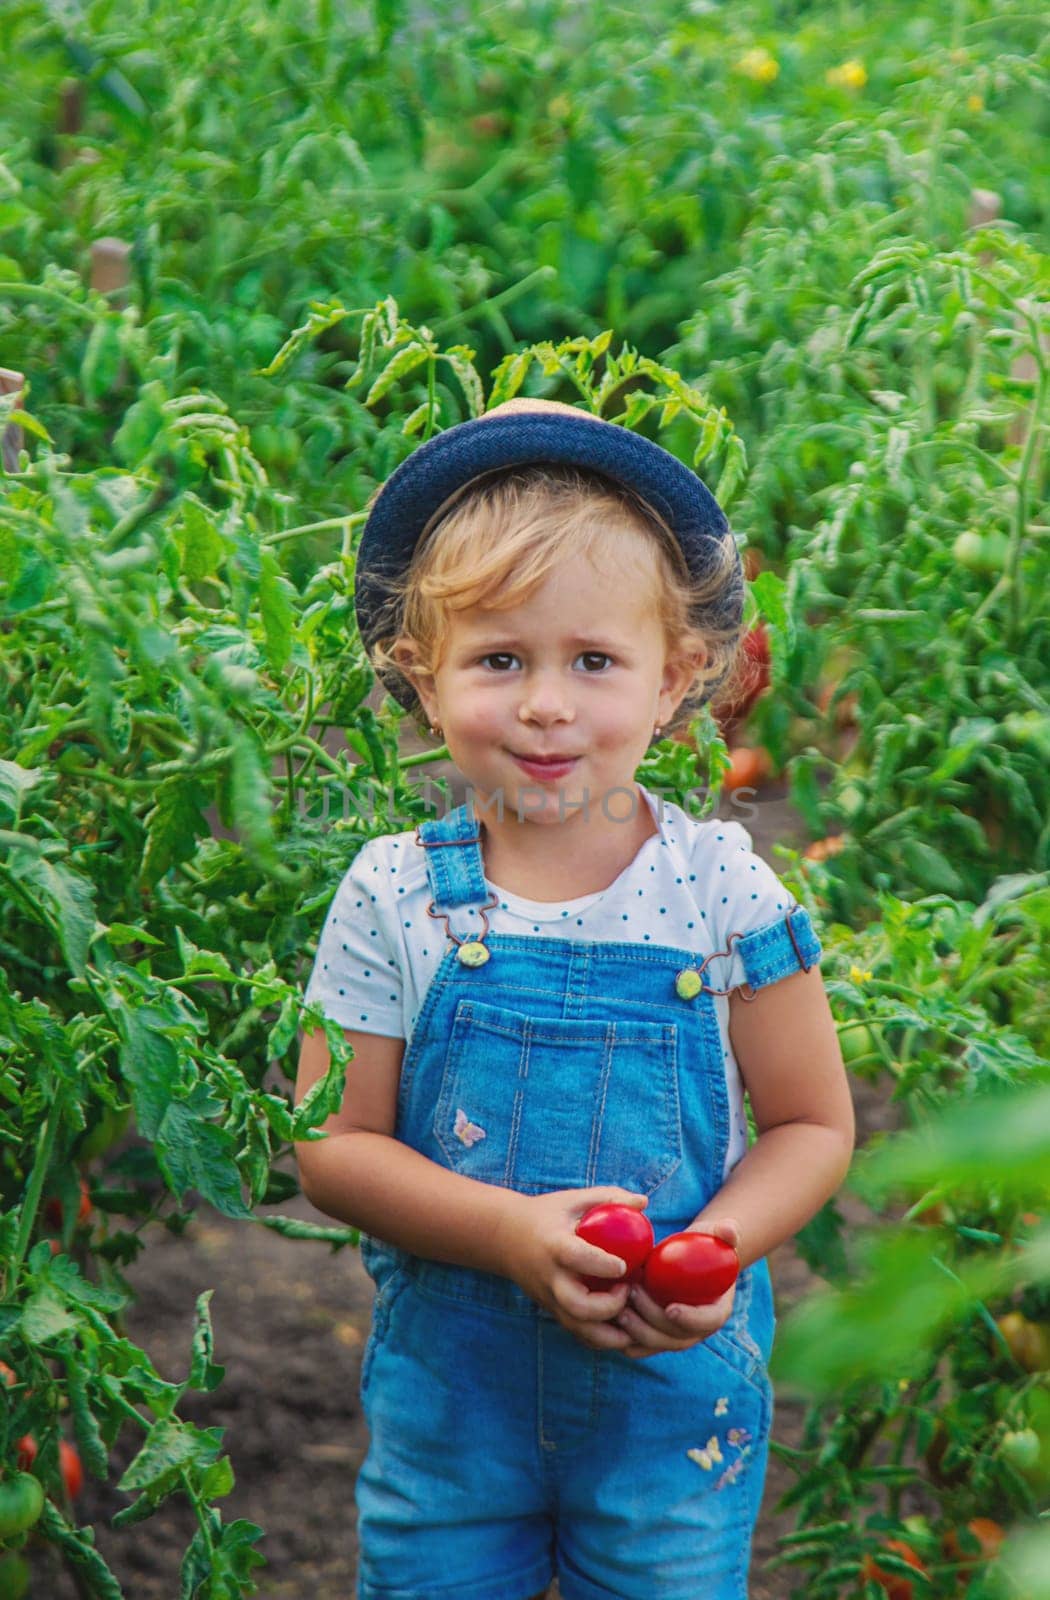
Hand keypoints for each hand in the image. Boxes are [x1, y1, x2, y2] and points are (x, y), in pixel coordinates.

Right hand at [494, 1186, 649, 1352]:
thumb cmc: (547, 1215)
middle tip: (627, 1288)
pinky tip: (623, 1326)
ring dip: (611, 1333)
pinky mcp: (554, 1312)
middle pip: (578, 1306)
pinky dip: (603, 1338)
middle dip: (609, 1306)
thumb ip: (608, 1198)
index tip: (624, 1265)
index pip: (576, 1258)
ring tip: (633, 1316)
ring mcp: (551, 1300)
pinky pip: (580, 1335)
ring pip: (580, 1330)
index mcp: (555, 1245)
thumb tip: (643, 1201)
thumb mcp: (573, 1200)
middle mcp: (551, 1278)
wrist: (504, 1238)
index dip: (601, 1264)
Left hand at [611, 1217, 740, 1360]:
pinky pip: (637, 1345)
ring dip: (636, 1331)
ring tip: (619, 1307)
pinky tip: (609, 1318)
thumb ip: (725, 1233)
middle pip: (676, 1338)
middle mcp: (695, 1331)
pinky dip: (623, 1337)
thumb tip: (729, 1230)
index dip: (691, 1319)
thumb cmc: (702, 1244)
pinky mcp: (652, 1335)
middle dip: (653, 1322)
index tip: (671, 1308)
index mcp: (715, 1311)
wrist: (686, 1259)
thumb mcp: (714, 1235)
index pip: (707, 1322)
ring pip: (654, 1344)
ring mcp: (673, 1336)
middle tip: (634, 1295)